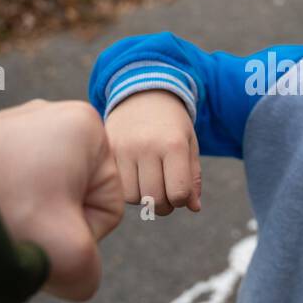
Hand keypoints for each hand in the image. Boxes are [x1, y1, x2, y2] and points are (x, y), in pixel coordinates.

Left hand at [0, 99, 123, 301]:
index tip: (43, 232)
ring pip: (40, 197)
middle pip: (73, 201)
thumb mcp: (69, 256)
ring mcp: (16, 123)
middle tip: (18, 230)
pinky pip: (11, 185)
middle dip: (48, 228)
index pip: (106, 209)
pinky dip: (0, 206)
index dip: (78, 237)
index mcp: (87, 127)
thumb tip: (73, 275)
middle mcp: (53, 114)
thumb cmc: (2, 213)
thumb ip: (89, 273)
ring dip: (23, 220)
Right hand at [103, 90, 201, 215]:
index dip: (181, 200)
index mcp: (173, 145)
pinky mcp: (108, 150)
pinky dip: (127, 188)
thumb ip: (193, 177)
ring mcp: (124, 148)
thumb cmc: (172, 124)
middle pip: (154, 199)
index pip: (178, 193)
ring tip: (148, 183)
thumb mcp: (189, 145)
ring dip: (143, 198)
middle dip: (163, 205)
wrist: (143, 94)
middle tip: (165, 195)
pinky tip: (133, 176)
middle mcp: (147, 146)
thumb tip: (194, 208)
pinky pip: (117, 185)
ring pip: (133, 197)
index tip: (179, 192)